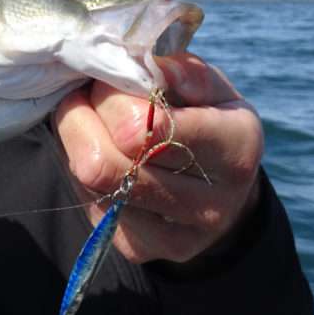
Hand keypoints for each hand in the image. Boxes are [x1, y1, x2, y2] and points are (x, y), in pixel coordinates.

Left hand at [54, 53, 263, 264]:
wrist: (221, 189)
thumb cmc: (208, 120)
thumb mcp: (209, 87)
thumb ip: (181, 69)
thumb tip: (145, 63)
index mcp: (236, 148)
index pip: (150, 128)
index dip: (113, 97)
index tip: (110, 78)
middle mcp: (213, 202)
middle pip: (110, 163)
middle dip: (84, 118)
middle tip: (89, 95)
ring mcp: (177, 236)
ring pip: (93, 185)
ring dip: (77, 142)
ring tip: (92, 119)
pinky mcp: (143, 251)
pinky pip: (89, 203)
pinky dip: (82, 171)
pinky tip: (101, 152)